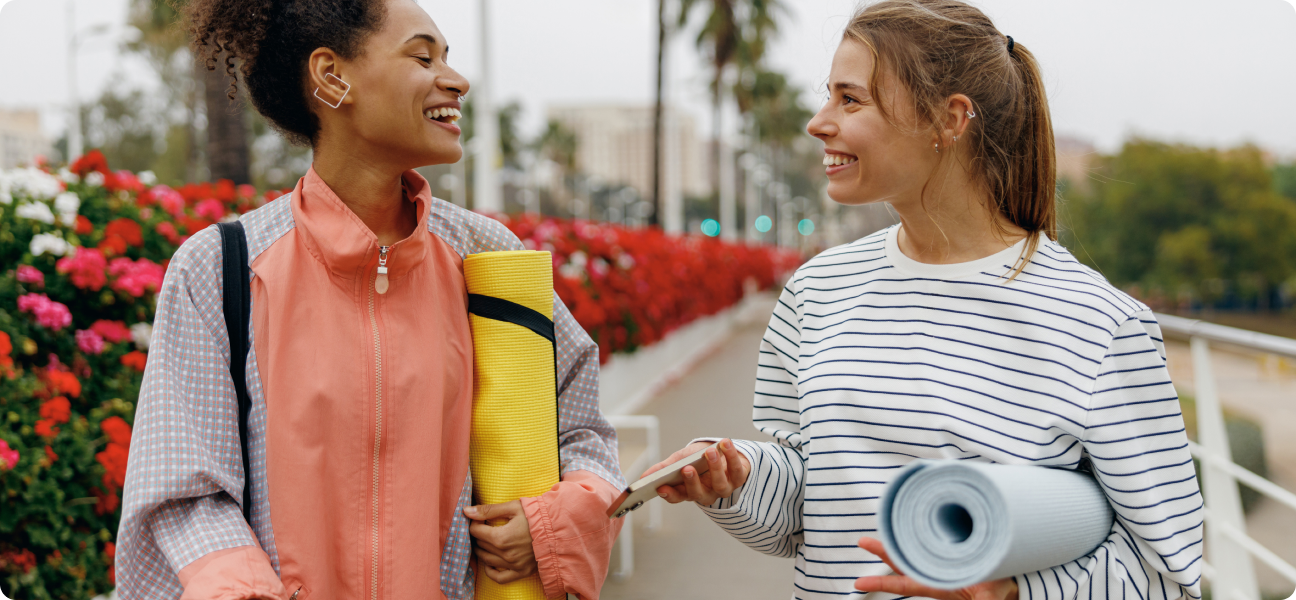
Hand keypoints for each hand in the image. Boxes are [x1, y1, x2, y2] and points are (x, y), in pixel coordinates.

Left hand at [465, 500, 537, 583]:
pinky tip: (489, 562)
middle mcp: (505, 554)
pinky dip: (490, 571)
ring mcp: (513, 565)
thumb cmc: (537, 515)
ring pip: (486, 560)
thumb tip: (466, 511)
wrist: (559, 528)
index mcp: (501, 537)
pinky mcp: (522, 571)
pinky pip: (499, 578)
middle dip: (478, 535)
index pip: (476, 531)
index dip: (475, 523)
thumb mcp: (513, 507)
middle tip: (483, 527)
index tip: (480, 518)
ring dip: (481, 550)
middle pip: (480, 545)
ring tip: (486, 541)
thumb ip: (488, 510)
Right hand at [642, 439, 749, 505]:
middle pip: (698, 494)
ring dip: (714, 467)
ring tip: (710, 452)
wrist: (721, 452)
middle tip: (686, 468)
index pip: (677, 497)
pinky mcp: (738, 478)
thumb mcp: (679, 460)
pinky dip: (731, 457)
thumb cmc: (698, 458)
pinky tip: (725, 444)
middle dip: (692, 482)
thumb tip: (643, 477)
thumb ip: (663, 468)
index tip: (661, 487)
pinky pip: (736, 470)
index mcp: (688, 490)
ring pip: (719, 484)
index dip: (669, 494)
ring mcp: (723, 487)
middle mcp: (706, 493)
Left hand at [855, 537, 1018, 599]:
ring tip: (880, 529)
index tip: (858, 583)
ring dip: (896, 542)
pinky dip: (917, 536)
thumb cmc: (1001, 590)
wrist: (1013, 585)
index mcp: (939, 586)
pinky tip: (910, 526)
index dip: (881, 583)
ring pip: (912, 552)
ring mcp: (942, 564)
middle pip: (902, 563)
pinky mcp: (952, 553)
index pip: (904, 583)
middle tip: (862, 540)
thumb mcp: (990, 598)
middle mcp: (935, 575)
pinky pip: (928, 544)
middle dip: (883, 551)